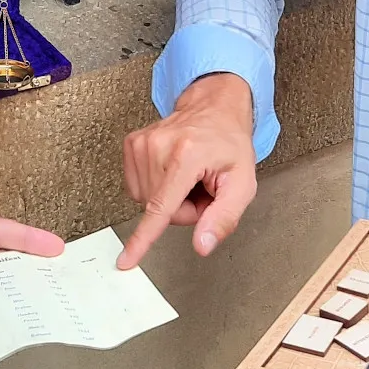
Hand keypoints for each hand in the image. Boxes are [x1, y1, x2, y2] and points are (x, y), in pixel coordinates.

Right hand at [117, 72, 256, 269]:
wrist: (215, 109)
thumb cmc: (229, 144)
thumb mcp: (242, 184)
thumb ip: (224, 218)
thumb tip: (202, 245)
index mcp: (187, 154)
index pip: (162, 207)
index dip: (143, 238)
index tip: (126, 259)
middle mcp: (160, 144)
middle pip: (160, 210)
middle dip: (183, 209)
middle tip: (201, 189)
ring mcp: (142, 142)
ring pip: (146, 201)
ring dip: (169, 199)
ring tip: (188, 178)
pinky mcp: (132, 143)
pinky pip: (137, 188)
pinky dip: (156, 188)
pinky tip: (171, 173)